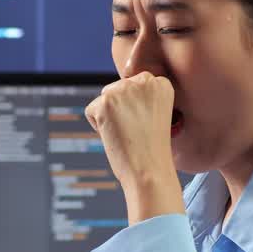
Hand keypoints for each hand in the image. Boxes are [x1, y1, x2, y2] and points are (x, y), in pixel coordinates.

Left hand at [84, 72, 183, 222]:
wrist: (149, 170)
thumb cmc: (152, 148)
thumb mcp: (154, 113)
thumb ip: (139, 96)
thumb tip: (112, 91)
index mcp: (161, 83)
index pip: (135, 85)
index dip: (136, 108)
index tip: (146, 124)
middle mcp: (144, 81)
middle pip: (118, 88)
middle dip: (121, 109)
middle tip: (136, 131)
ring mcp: (123, 89)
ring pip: (104, 98)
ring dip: (109, 116)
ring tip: (127, 133)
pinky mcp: (104, 102)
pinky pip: (91, 111)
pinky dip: (97, 126)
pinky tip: (115, 136)